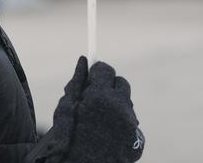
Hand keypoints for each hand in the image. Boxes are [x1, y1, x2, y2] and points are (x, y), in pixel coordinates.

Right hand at [27, 57, 143, 162]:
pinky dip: (120, 125)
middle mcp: (120, 107)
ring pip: (126, 103)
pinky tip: (108, 135)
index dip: (97, 73)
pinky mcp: (137, 139)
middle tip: (95, 98)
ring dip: (115, 106)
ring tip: (99, 122)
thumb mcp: (65, 110)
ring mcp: (131, 124)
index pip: (105, 70)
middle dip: (109, 87)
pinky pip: (130, 122)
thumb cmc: (68, 141)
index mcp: (100, 97)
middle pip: (121, 83)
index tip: (92, 77)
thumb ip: (76, 84)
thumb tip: (83, 61)